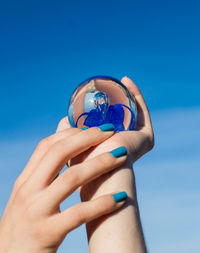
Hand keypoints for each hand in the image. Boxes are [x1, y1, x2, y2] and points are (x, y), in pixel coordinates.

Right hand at [0, 126, 127, 252]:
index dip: (70, 132)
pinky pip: (80, 213)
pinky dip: (102, 203)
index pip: (47, 145)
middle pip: (59, 153)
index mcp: (25, 181)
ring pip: (72, 177)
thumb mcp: (26, 197)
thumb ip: (41, 176)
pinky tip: (121, 197)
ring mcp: (36, 211)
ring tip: (122, 155)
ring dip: (100, 163)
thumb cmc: (23, 228)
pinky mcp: (47, 233)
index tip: (92, 126)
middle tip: (110, 130)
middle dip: (87, 138)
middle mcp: (28, 191)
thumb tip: (62, 154)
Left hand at [57, 76, 153, 165]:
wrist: (98, 175)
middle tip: (109, 85)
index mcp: (111, 149)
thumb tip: (65, 118)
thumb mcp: (72, 145)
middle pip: (124, 118)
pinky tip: (127, 82)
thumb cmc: (81, 164)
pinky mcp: (146, 138)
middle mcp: (126, 145)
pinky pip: (142, 112)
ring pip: (134, 113)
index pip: (110, 125)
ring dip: (128, 96)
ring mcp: (138, 142)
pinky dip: (137, 96)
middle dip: (118, 101)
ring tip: (120, 80)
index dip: (106, 109)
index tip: (98, 93)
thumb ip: (67, 131)